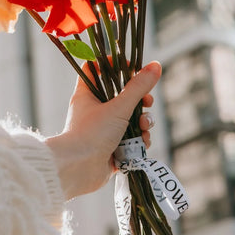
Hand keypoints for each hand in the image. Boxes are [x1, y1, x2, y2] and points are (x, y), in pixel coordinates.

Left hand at [45, 62, 160, 199]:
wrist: (78, 169)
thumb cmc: (91, 133)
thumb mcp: (118, 107)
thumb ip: (138, 87)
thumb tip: (156, 65)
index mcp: (87, 95)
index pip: (95, 70)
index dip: (112, 65)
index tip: (130, 67)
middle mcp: (93, 111)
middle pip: (121, 97)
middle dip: (139, 101)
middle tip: (147, 103)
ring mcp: (102, 131)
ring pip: (130, 120)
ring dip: (142, 123)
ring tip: (144, 128)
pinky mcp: (111, 149)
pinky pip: (130, 140)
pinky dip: (138, 141)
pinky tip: (141, 143)